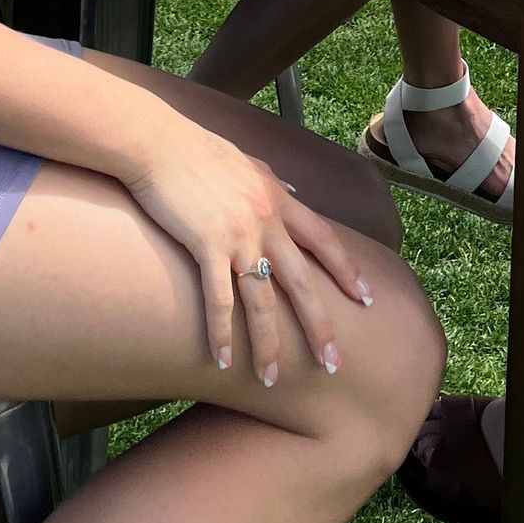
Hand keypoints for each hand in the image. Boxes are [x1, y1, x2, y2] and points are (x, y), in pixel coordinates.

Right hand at [121, 116, 372, 383]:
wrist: (157, 142)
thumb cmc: (196, 150)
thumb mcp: (247, 162)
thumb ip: (272, 181)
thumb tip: (292, 192)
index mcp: (278, 200)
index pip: (325, 240)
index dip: (347, 271)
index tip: (366, 299)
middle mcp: (266, 221)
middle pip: (302, 283)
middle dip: (320, 328)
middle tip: (334, 364)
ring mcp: (238, 235)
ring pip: (262, 302)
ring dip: (268, 345)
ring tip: (271, 380)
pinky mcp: (206, 245)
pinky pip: (219, 300)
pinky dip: (222, 333)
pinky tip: (222, 361)